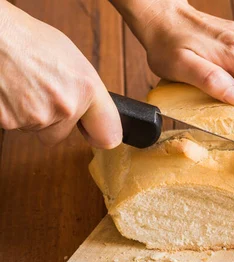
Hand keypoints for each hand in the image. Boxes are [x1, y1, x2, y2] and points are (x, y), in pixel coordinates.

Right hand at [0, 2, 121, 147]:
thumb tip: (94, 114)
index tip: (95, 136)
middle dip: (52, 120)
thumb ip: (88, 92)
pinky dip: (12, 112)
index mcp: (87, 89)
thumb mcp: (74, 61)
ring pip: (37, 129)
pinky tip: (11, 90)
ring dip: (30, 114)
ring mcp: (38, 116)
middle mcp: (66, 106)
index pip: (108, 135)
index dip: (100, 136)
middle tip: (41, 92)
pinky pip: (15, 125)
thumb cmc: (29, 39)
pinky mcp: (11, 122)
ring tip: (23, 85)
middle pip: (61, 134)